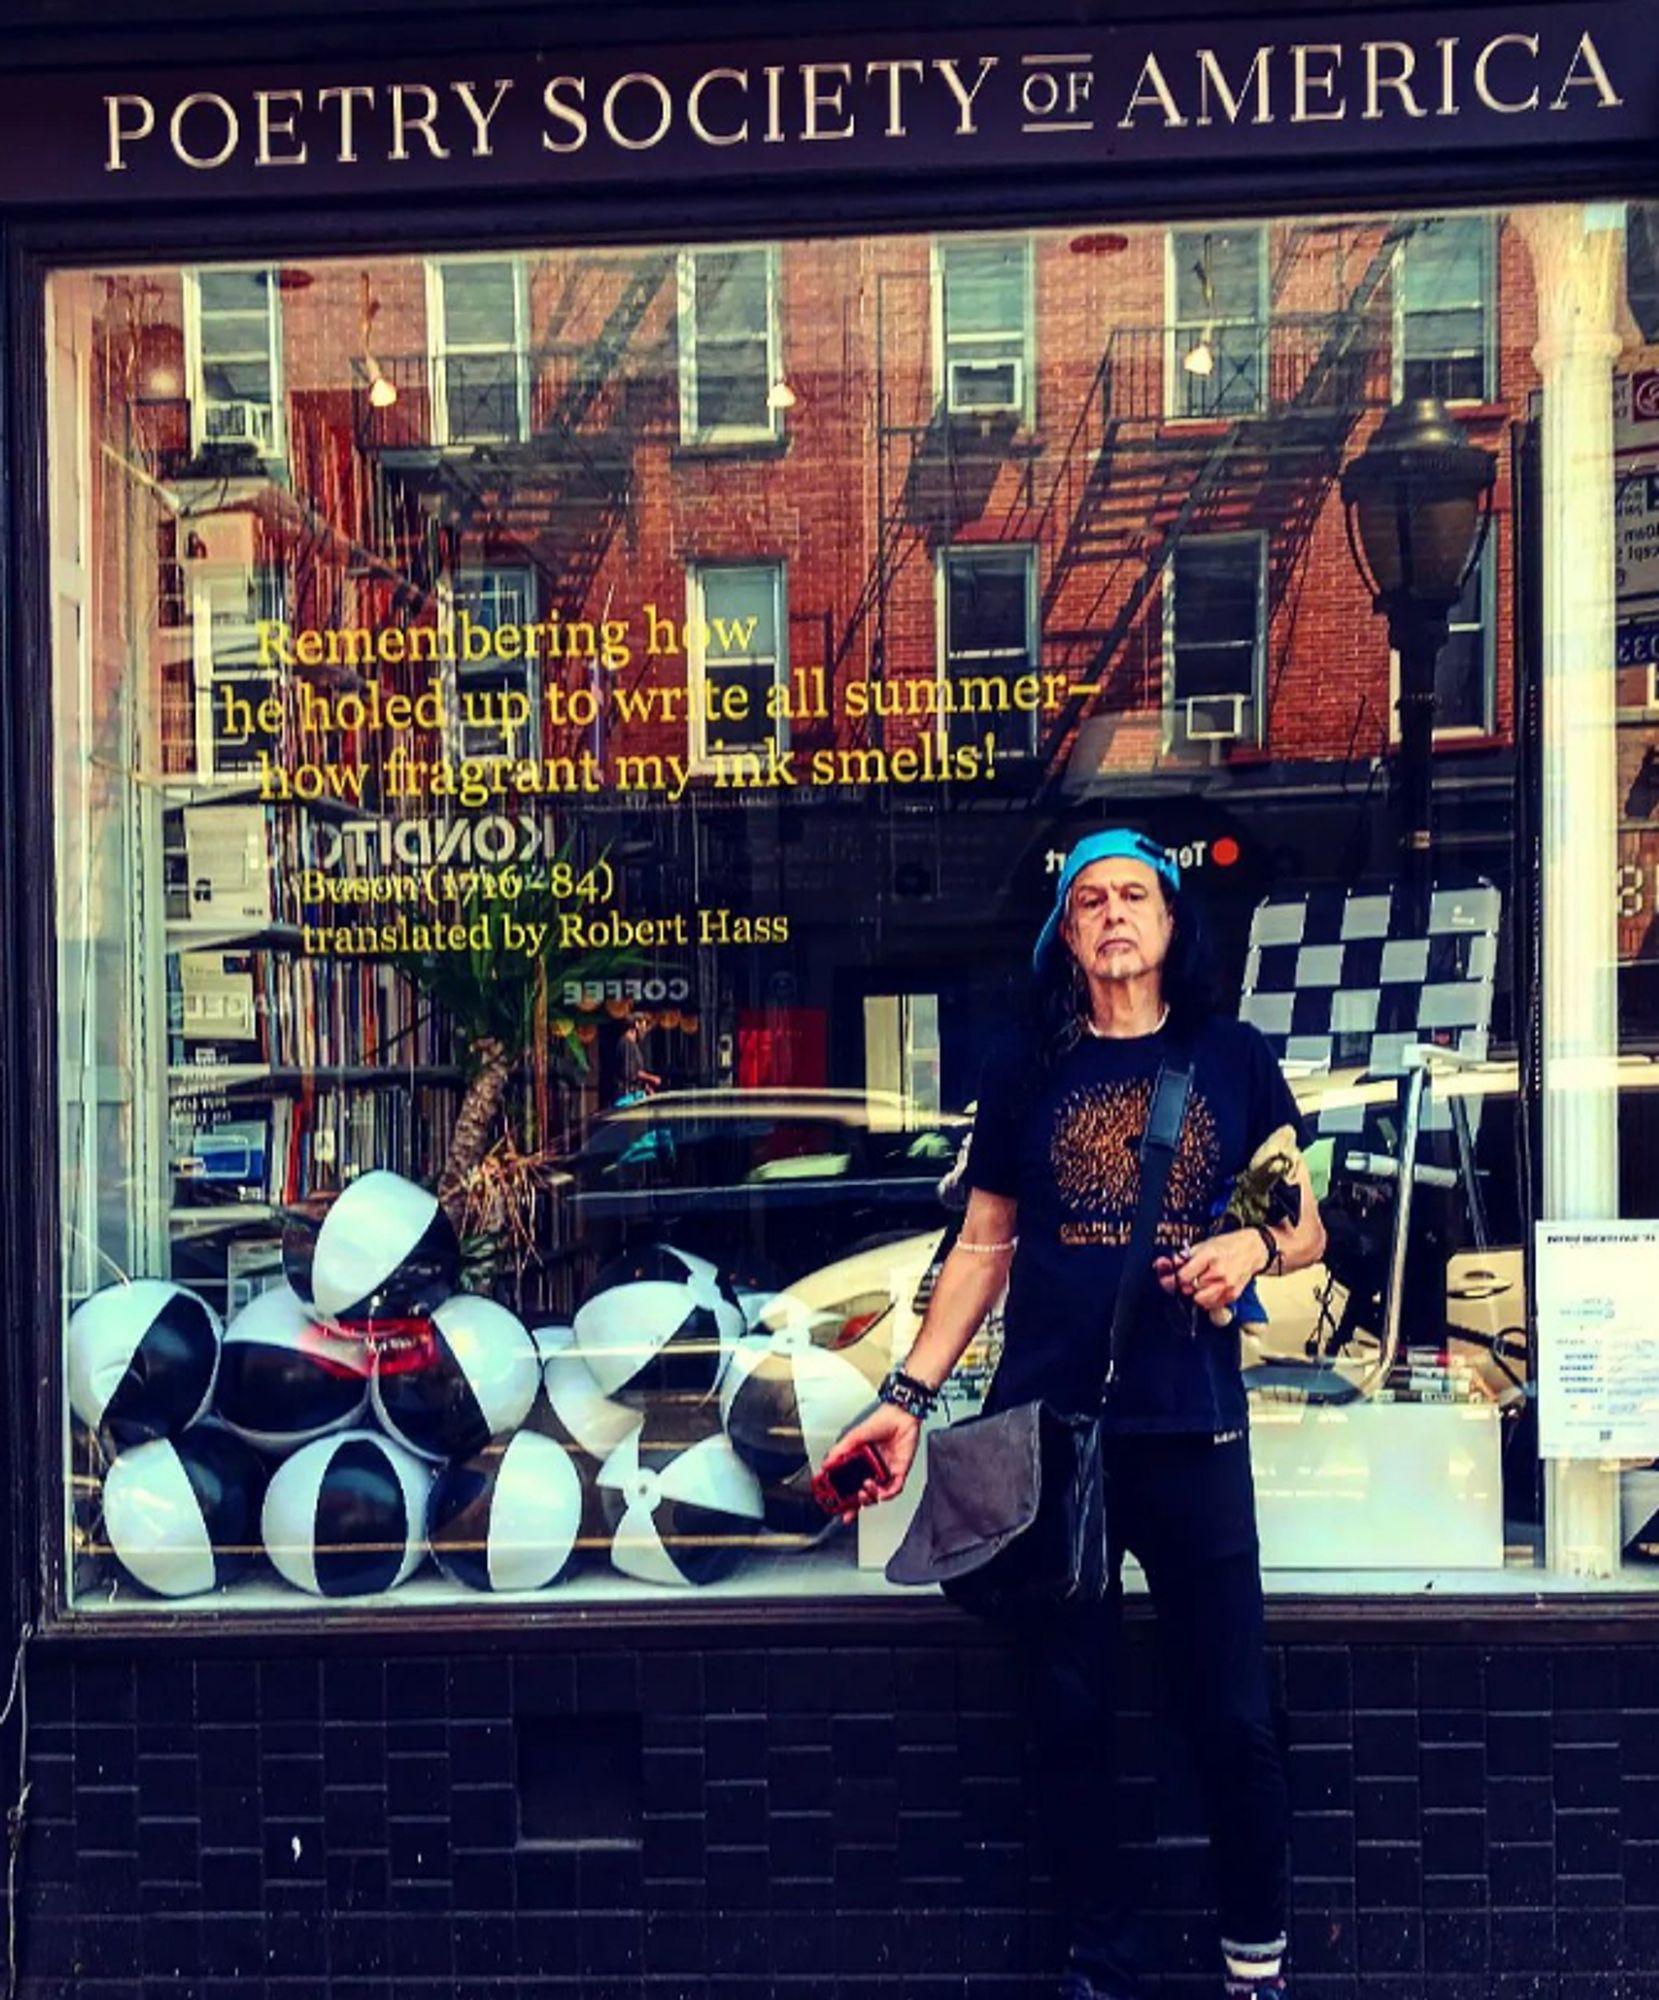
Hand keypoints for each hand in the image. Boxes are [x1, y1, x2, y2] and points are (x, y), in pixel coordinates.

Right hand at [819, 1404, 922, 1522]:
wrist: (901, 1415)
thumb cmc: (881, 1421)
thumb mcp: (855, 1436)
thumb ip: (840, 1451)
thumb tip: (825, 1463)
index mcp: (860, 1461)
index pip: (848, 1484)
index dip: (841, 1497)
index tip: (833, 1505)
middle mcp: (872, 1468)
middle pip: (862, 1494)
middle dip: (854, 1505)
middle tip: (847, 1509)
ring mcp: (885, 1471)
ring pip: (877, 1494)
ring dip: (869, 1497)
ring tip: (863, 1490)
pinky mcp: (899, 1471)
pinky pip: (894, 1489)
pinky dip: (888, 1493)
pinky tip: (881, 1492)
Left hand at [1155, 1229, 1270, 1317]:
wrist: (1252, 1249)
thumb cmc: (1228, 1245)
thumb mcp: (1204, 1244)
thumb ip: (1185, 1256)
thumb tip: (1169, 1265)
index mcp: (1209, 1256)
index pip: (1183, 1276)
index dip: (1175, 1277)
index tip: (1173, 1276)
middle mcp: (1218, 1273)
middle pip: (1190, 1289)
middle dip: (1185, 1284)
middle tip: (1187, 1278)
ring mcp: (1226, 1286)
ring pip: (1199, 1300)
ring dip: (1195, 1293)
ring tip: (1199, 1284)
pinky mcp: (1232, 1295)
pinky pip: (1212, 1304)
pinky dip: (1207, 1299)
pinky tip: (1209, 1289)